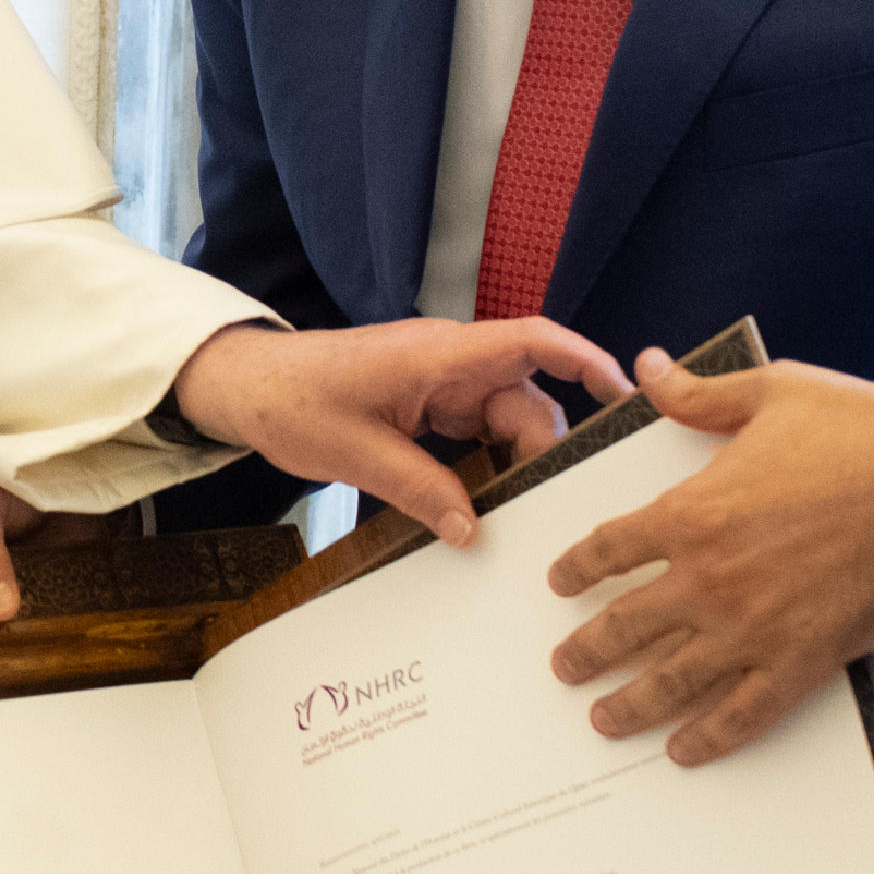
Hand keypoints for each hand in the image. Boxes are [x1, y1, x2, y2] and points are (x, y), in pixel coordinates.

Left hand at [174, 317, 629, 546]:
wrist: (247, 388)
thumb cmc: (293, 401)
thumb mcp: (355, 454)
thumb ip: (420, 491)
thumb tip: (473, 533)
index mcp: (439, 356)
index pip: (531, 341)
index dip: (585, 360)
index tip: (626, 388)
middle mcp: (449, 363)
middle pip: (525, 400)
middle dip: (545, 449)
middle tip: (552, 507)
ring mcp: (439, 385)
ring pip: (503, 422)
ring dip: (514, 463)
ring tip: (525, 514)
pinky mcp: (426, 407)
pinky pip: (475, 435)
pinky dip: (486, 466)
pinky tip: (486, 506)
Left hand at [550, 350, 873, 765]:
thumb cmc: (862, 429)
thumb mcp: (769, 392)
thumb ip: (699, 393)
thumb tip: (649, 368)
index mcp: (696, 512)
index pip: (610, 549)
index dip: (577, 569)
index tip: (561, 582)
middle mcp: (712, 576)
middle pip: (626, 626)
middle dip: (586, 651)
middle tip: (564, 667)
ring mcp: (756, 625)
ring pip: (673, 680)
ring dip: (631, 704)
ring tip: (604, 720)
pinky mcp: (805, 658)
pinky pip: (744, 712)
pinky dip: (709, 738)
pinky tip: (684, 751)